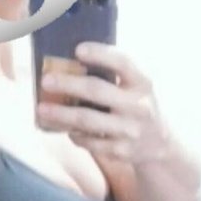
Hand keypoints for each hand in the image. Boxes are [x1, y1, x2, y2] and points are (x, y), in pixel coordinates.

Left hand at [37, 42, 170, 163]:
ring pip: (87, 120)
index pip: (123, 63)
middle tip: (46, 80)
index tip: (78, 49)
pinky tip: (64, 129)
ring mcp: (130, 130)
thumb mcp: (135, 87)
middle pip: (97, 90)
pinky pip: (89, 142)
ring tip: (41, 109)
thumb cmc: (136, 106)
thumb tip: (70, 62)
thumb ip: (113, 75)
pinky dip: (74, 134)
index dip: (100, 54)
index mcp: (142, 83)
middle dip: (68, 84)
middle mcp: (139, 106)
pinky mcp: (121, 150)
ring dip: (61, 114)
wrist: (159, 144)